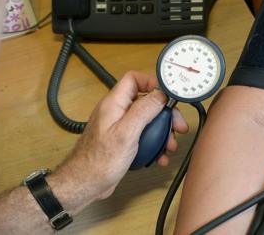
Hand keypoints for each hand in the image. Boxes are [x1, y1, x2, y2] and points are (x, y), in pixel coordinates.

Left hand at [52, 71, 187, 213]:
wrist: (85, 184)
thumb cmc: (99, 161)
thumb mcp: (126, 133)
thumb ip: (143, 111)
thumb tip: (160, 95)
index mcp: (114, 104)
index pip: (133, 79)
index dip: (152, 82)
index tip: (169, 95)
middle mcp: (116, 112)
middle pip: (145, 102)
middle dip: (164, 114)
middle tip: (177, 126)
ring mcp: (119, 127)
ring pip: (146, 121)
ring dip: (162, 132)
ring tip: (170, 146)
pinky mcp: (122, 142)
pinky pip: (142, 137)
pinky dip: (153, 145)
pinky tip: (159, 156)